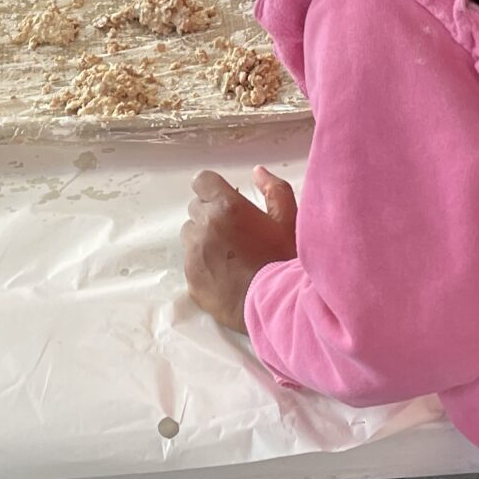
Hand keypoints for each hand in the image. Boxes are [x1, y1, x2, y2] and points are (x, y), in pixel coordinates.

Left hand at [184, 168, 297, 329]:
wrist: (277, 306)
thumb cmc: (284, 260)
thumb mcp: (288, 221)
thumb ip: (274, 190)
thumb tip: (258, 172)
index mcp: (226, 206)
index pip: (202, 181)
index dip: (213, 189)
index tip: (225, 200)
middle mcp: (204, 225)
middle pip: (196, 208)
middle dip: (211, 213)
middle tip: (234, 230)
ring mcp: (194, 253)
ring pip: (190, 234)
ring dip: (203, 237)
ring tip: (228, 253)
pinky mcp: (191, 277)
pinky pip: (190, 261)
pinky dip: (202, 262)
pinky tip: (224, 273)